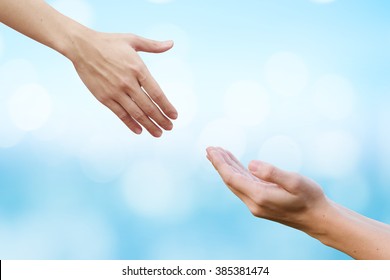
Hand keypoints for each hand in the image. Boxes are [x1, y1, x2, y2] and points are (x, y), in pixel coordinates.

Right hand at [69, 31, 177, 136]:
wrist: (82, 46)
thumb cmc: (109, 42)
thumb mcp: (133, 40)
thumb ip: (153, 45)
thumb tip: (171, 43)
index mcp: (138, 69)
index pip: (157, 93)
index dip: (167, 107)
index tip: (174, 115)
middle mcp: (128, 82)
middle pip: (149, 106)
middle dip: (161, 119)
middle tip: (169, 128)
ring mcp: (115, 91)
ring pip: (136, 113)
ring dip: (149, 125)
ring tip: (158, 133)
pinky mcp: (104, 98)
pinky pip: (120, 114)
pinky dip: (130, 124)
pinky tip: (139, 130)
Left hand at [206, 147, 328, 233]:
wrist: (318, 218)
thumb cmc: (310, 197)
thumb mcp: (295, 181)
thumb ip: (272, 173)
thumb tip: (250, 164)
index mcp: (259, 196)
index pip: (232, 177)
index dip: (220, 163)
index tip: (211, 150)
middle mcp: (254, 203)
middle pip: (230, 180)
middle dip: (219, 163)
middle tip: (210, 148)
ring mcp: (256, 204)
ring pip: (236, 183)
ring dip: (227, 168)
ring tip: (219, 154)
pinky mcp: (261, 203)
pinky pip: (244, 185)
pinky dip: (237, 173)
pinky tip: (235, 165)